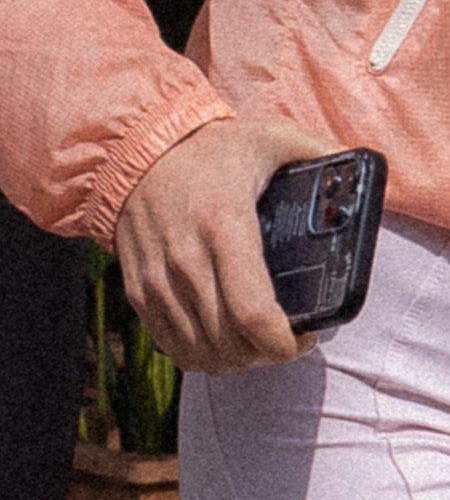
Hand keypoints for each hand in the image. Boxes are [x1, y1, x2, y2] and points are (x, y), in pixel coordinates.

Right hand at [114, 114, 322, 372]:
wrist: (134, 151)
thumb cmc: (211, 149)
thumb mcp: (271, 138)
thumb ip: (321, 153)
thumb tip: (365, 176)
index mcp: (224, 226)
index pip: (252, 315)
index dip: (284, 344)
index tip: (305, 336)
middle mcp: (186, 260)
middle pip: (231, 345)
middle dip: (268, 355)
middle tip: (287, 339)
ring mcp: (157, 281)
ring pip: (203, 354)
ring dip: (238, 360)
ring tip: (257, 342)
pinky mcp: (139, 292)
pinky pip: (175, 348)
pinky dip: (204, 356)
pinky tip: (223, 340)